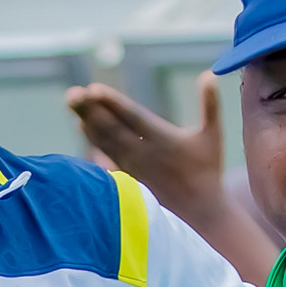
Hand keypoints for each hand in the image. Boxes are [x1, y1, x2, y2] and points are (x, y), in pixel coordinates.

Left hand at [66, 76, 223, 209]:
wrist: (199, 212)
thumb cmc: (208, 170)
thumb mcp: (213, 135)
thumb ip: (211, 104)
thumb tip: (209, 74)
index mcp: (163, 140)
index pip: (132, 117)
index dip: (112, 103)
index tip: (93, 89)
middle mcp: (143, 153)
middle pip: (111, 128)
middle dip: (90, 109)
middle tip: (72, 92)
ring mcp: (133, 166)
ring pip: (104, 140)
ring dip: (87, 120)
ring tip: (71, 101)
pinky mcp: (128, 175)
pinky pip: (105, 154)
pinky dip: (92, 139)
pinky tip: (81, 125)